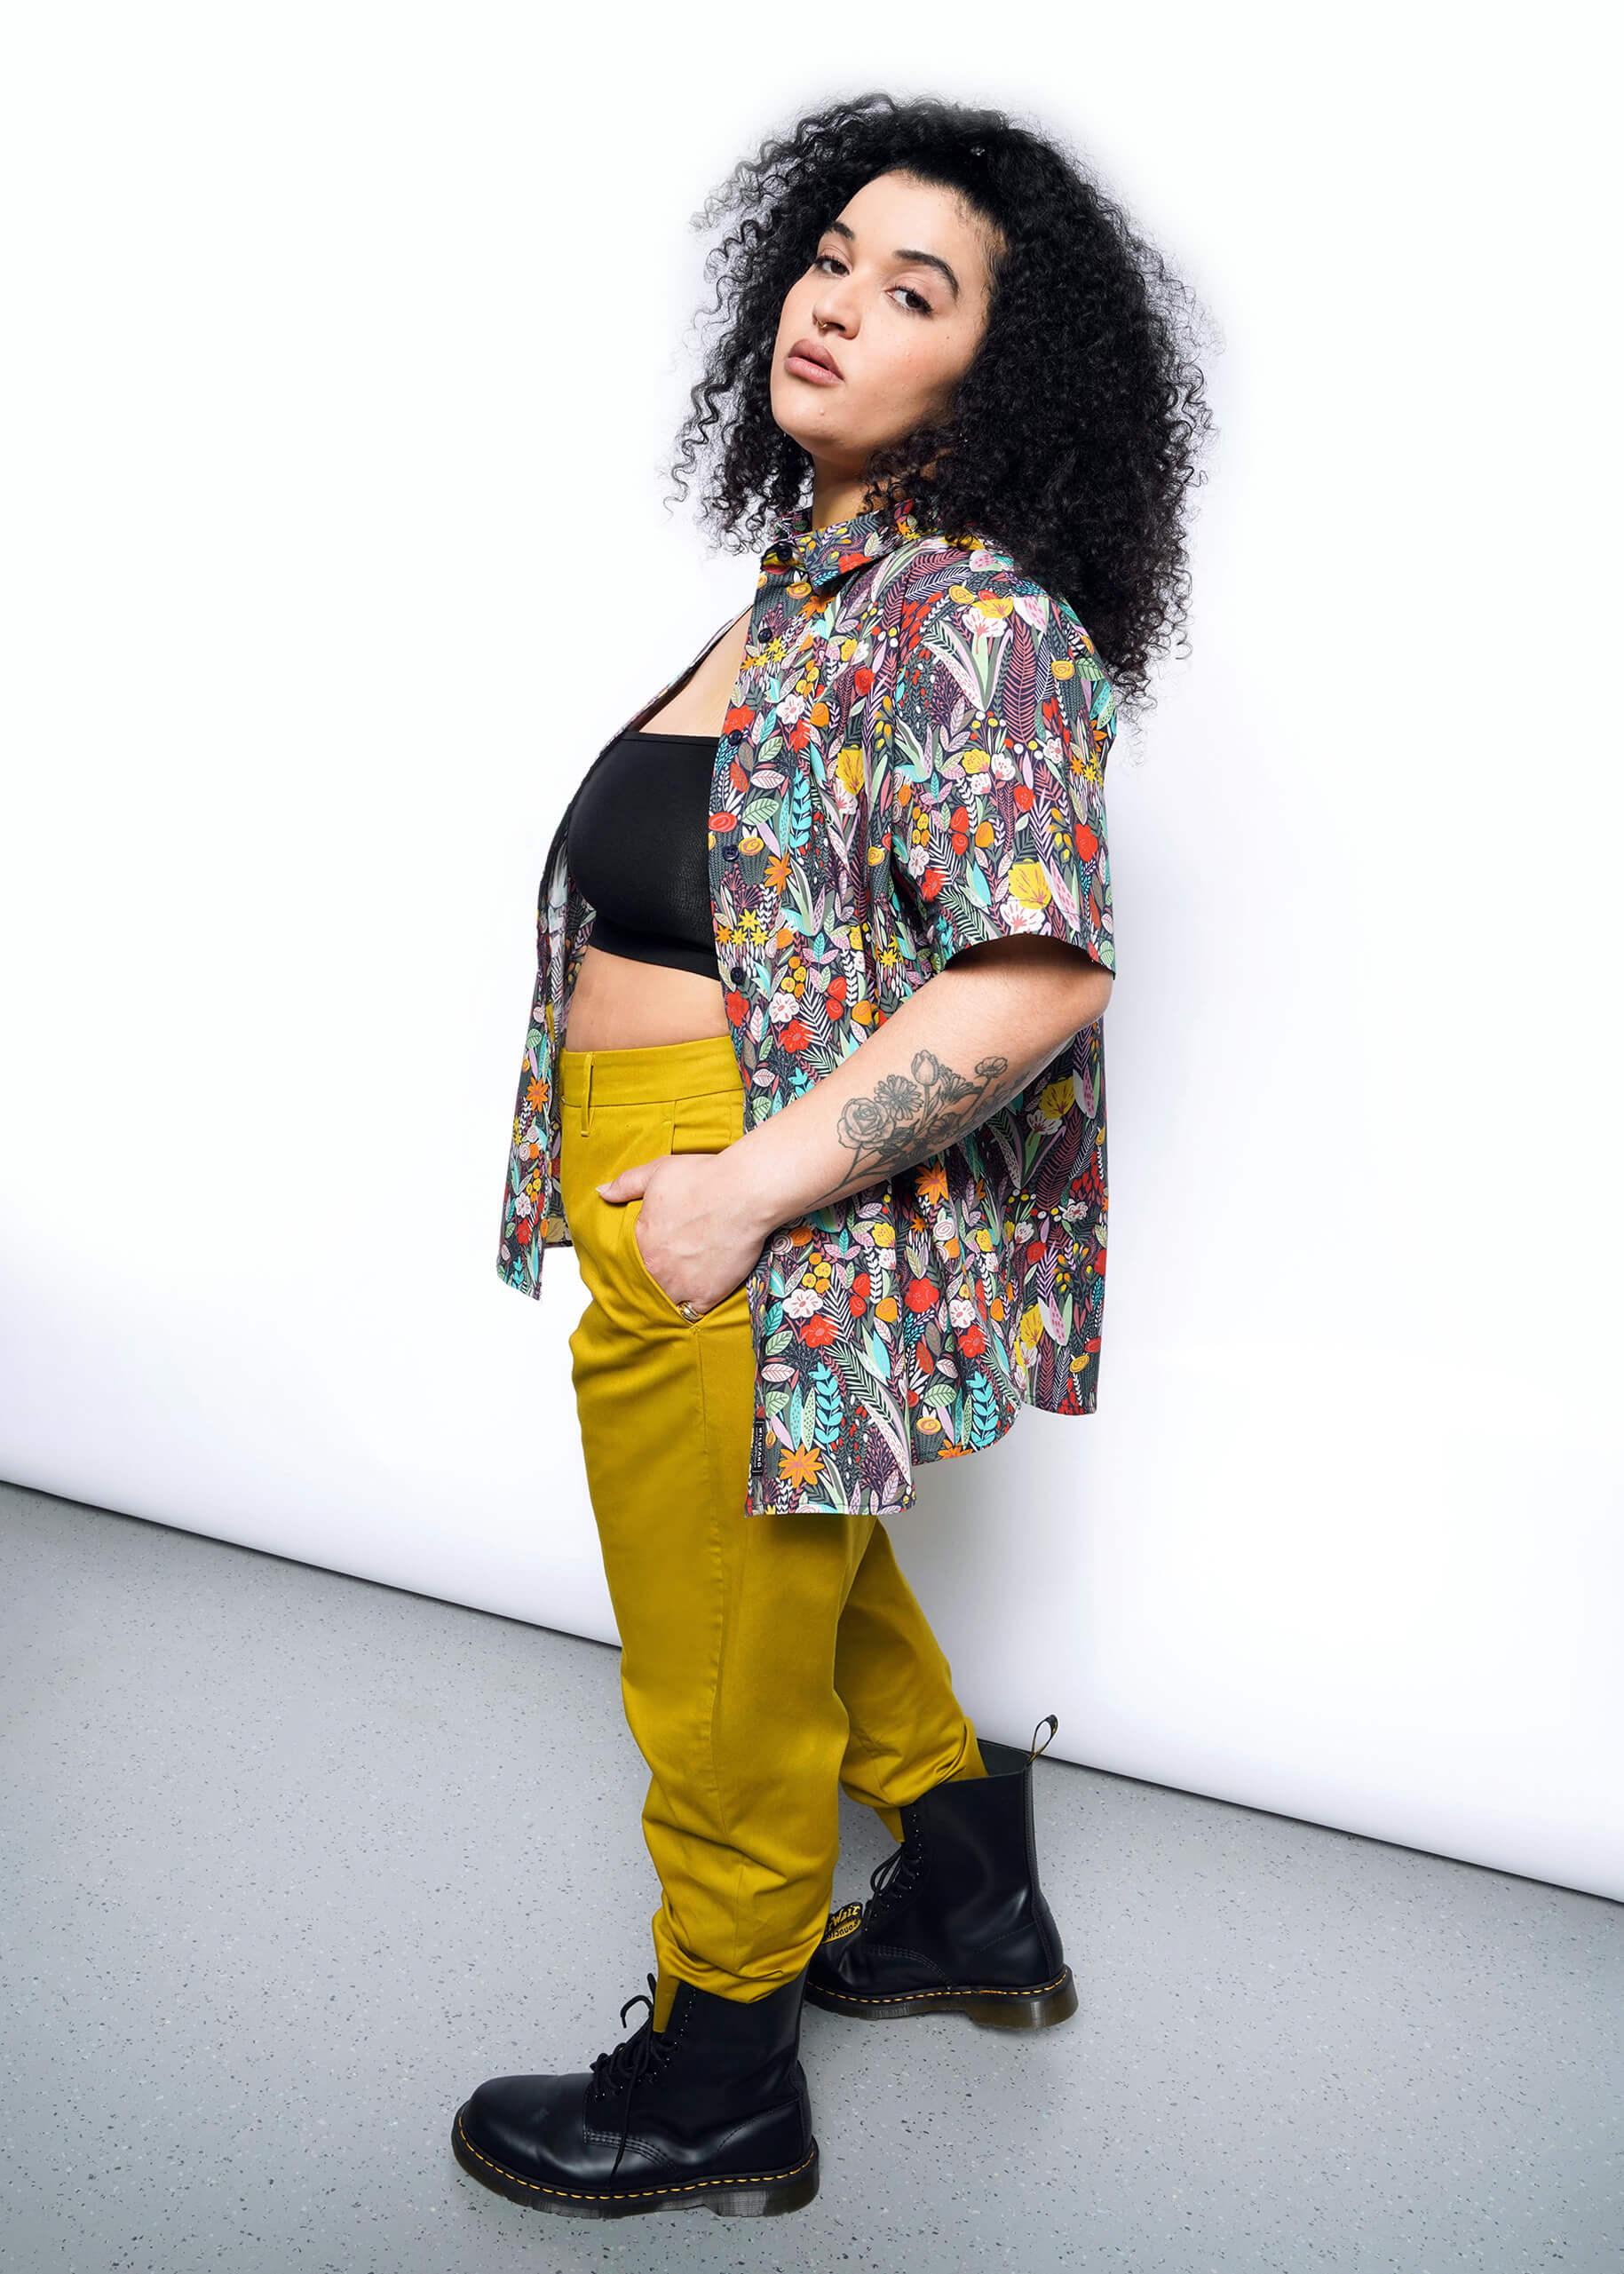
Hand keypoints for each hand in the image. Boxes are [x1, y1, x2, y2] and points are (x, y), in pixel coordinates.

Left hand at [595, 1148, 768, 1318]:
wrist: (745, 1192)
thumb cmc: (705, 1179)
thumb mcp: (657, 1172)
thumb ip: (626, 1184)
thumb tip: (602, 1192)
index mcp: (641, 1242)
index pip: (630, 1260)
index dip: (642, 1257)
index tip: (653, 1254)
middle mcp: (657, 1268)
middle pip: (648, 1282)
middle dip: (656, 1277)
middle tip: (670, 1268)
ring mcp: (682, 1285)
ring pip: (668, 1300)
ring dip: (672, 1293)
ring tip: (683, 1282)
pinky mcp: (708, 1294)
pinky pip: (694, 1311)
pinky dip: (695, 1304)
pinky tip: (700, 1291)